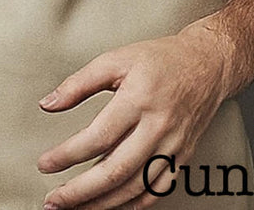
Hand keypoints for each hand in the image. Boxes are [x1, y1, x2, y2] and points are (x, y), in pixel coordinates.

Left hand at [37, 23, 230, 208]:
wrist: (207, 65)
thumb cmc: (160, 59)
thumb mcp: (115, 59)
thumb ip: (79, 83)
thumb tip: (48, 103)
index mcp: (138, 99)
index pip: (98, 137)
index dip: (67, 155)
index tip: (45, 164)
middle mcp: (158, 127)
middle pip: (115, 170)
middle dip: (80, 191)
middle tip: (54, 200)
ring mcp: (173, 146)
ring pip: (135, 188)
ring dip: (102, 203)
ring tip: (75, 208)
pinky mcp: (181, 158)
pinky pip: (157, 191)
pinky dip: (133, 205)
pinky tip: (112, 206)